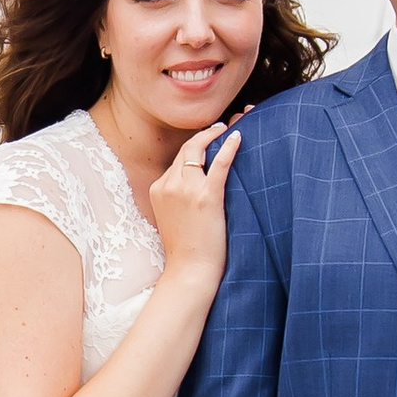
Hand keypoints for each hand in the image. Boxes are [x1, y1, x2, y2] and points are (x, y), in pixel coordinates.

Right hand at [146, 122, 241, 287]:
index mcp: (158, 188)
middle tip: (221, 126)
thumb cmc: (187, 249)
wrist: (190, 270)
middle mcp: (168, 184)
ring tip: (231, 128)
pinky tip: (238, 137)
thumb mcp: (173, 217)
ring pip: (199, 150)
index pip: (178, 159)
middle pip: (187, 149)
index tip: (208, 136)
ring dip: (216, 135)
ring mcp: (186, 189)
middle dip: (205, 133)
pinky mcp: (206, 197)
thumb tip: (195, 185)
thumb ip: (178, 197)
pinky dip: (229, 147)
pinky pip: (219, 164)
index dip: (195, 145)